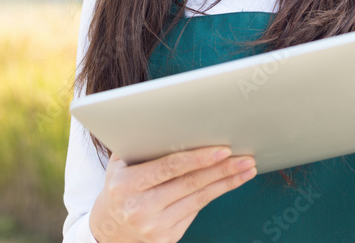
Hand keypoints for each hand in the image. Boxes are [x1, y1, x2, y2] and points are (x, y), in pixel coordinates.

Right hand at [89, 146, 255, 241]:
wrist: (107, 232)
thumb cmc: (119, 187)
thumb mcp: (120, 165)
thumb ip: (143, 145)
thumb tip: (179, 123)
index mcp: (125, 185)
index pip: (168, 168)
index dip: (198, 158)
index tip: (223, 149)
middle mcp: (138, 208)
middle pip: (190, 184)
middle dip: (222, 169)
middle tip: (246, 157)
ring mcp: (153, 227)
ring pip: (199, 199)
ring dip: (227, 182)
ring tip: (247, 168)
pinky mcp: (166, 238)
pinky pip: (196, 211)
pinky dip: (215, 194)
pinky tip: (230, 182)